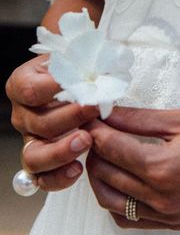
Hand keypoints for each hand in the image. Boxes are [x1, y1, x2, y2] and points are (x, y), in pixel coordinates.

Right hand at [6, 55, 98, 190]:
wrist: (78, 77)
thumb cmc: (77, 65)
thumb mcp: (76, 55)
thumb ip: (83, 61)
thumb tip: (103, 69)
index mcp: (23, 84)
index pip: (30, 90)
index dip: (55, 90)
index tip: (81, 84)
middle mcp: (22, 114)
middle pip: (37, 123)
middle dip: (70, 118)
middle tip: (94, 109)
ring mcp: (30, 138)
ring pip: (34, 156)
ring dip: (61, 152)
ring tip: (85, 142)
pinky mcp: (42, 158)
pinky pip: (43, 178)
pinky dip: (58, 178)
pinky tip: (78, 169)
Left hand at [86, 107, 179, 229]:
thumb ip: (140, 118)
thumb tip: (109, 112)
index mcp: (162, 167)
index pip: (110, 148)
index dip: (96, 128)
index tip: (91, 113)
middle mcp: (160, 198)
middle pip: (105, 175)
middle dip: (94, 149)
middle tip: (97, 128)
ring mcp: (167, 215)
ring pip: (111, 201)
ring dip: (101, 176)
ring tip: (106, 151)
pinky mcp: (175, 223)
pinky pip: (131, 219)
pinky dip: (117, 201)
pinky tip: (123, 179)